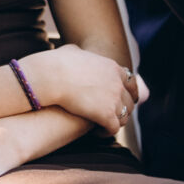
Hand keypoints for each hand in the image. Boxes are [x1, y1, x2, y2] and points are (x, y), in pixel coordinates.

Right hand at [18, 44, 141, 134]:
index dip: (128, 93)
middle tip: (112, 115)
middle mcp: (118, 83)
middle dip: (122, 109)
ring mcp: (114, 99)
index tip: (122, 99)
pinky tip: (96, 132)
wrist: (52, 76)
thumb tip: (74, 53)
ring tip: (103, 125)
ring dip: (115, 122)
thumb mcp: (72, 51)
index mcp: (113, 67)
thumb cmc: (56, 63)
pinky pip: (114, 128)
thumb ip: (80, 53)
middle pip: (130, 101)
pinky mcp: (106, 114)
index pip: (131, 82)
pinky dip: (107, 132)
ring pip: (124, 117)